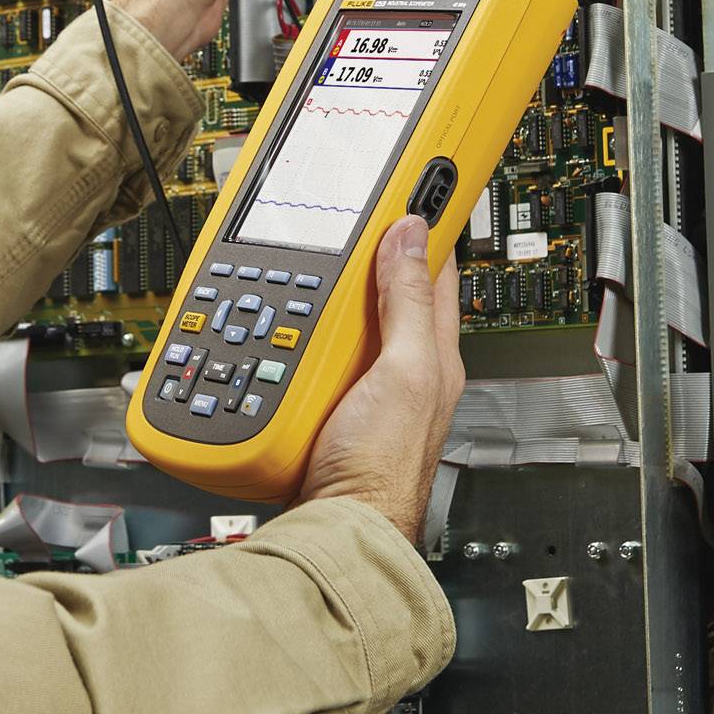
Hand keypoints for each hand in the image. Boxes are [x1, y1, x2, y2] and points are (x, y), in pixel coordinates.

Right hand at [294, 217, 465, 547]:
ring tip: (303, 275)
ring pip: (338, 321)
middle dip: (361, 257)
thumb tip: (411, 234)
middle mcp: (398, 368)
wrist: (334, 530)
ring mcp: (359, 386)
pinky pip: (306, 357)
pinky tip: (278, 333)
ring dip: (319, 298)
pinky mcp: (321, 404)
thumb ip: (408, 305)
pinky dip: (293, 339)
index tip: (416, 183)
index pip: (435, 271)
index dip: (426, 225)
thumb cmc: (381, 471)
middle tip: (342, 221)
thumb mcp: (406, 374)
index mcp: (433, 356)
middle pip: (381, 291)